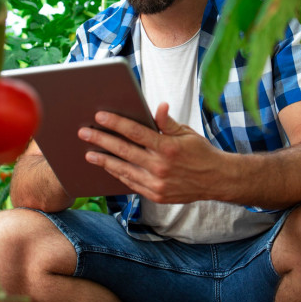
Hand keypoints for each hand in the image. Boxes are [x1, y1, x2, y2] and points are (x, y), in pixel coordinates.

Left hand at [78, 102, 227, 202]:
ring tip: (88, 153)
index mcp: (168, 147)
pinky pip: (131, 183)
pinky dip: (117, 174)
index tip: (100, 116)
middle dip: (101, 140)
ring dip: (104, 160)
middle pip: (124, 150)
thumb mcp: (186, 133)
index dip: (116, 123)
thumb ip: (167, 122)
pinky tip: (107, 167)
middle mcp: (160, 166)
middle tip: (84, 132)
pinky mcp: (156, 195)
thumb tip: (158, 106)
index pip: (135, 132)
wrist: (216, 180)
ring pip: (123, 169)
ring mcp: (157, 183)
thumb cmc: (200, 152)